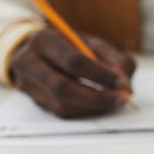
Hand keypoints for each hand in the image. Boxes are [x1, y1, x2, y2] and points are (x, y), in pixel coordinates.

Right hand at [8, 28, 135, 117]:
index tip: (122, 83)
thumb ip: (114, 59)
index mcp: (44, 40)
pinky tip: (99, 106)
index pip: (73, 61)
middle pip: (63, 88)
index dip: (101, 75)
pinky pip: (62, 112)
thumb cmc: (69, 46)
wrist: (36, 53)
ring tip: (113, 102)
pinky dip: (85, 111)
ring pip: (62, 105)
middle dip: (97, 97)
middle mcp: (28, 62)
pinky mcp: (34, 101)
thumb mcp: (92, 43)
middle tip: (121, 100)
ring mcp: (27, 85)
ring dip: (93, 107)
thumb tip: (126, 85)